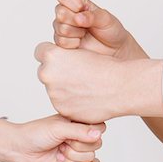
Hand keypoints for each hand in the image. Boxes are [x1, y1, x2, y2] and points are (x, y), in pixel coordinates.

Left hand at [0, 114, 104, 161]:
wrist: (20, 149)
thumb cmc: (35, 133)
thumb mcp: (58, 128)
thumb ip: (79, 131)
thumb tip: (98, 134)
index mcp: (78, 122)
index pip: (99, 127)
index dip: (89, 133)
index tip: (72, 132)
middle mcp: (80, 135)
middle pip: (96, 144)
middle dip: (78, 146)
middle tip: (62, 142)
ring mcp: (77, 150)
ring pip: (89, 157)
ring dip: (72, 156)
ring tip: (59, 150)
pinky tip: (58, 159)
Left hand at [35, 42, 162, 122]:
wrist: (121, 88)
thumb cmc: (106, 67)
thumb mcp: (82, 51)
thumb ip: (63, 55)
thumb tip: (53, 61)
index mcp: (52, 55)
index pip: (41, 52)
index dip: (53, 55)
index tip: (63, 59)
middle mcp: (47, 74)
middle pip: (45, 72)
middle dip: (57, 74)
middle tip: (76, 76)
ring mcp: (54, 94)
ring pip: (54, 90)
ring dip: (64, 90)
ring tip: (86, 88)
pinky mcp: (62, 110)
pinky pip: (63, 105)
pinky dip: (71, 103)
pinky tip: (87, 99)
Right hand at [54, 0, 146, 59]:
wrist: (113, 49)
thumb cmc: (110, 31)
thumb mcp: (105, 19)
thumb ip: (92, 16)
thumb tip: (78, 18)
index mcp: (77, 2)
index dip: (71, 1)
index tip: (82, 7)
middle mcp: (68, 14)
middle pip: (60, 12)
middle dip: (74, 20)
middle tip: (86, 25)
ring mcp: (64, 28)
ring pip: (60, 28)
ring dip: (76, 32)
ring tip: (85, 34)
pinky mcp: (63, 43)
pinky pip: (61, 41)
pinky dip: (73, 42)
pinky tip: (80, 42)